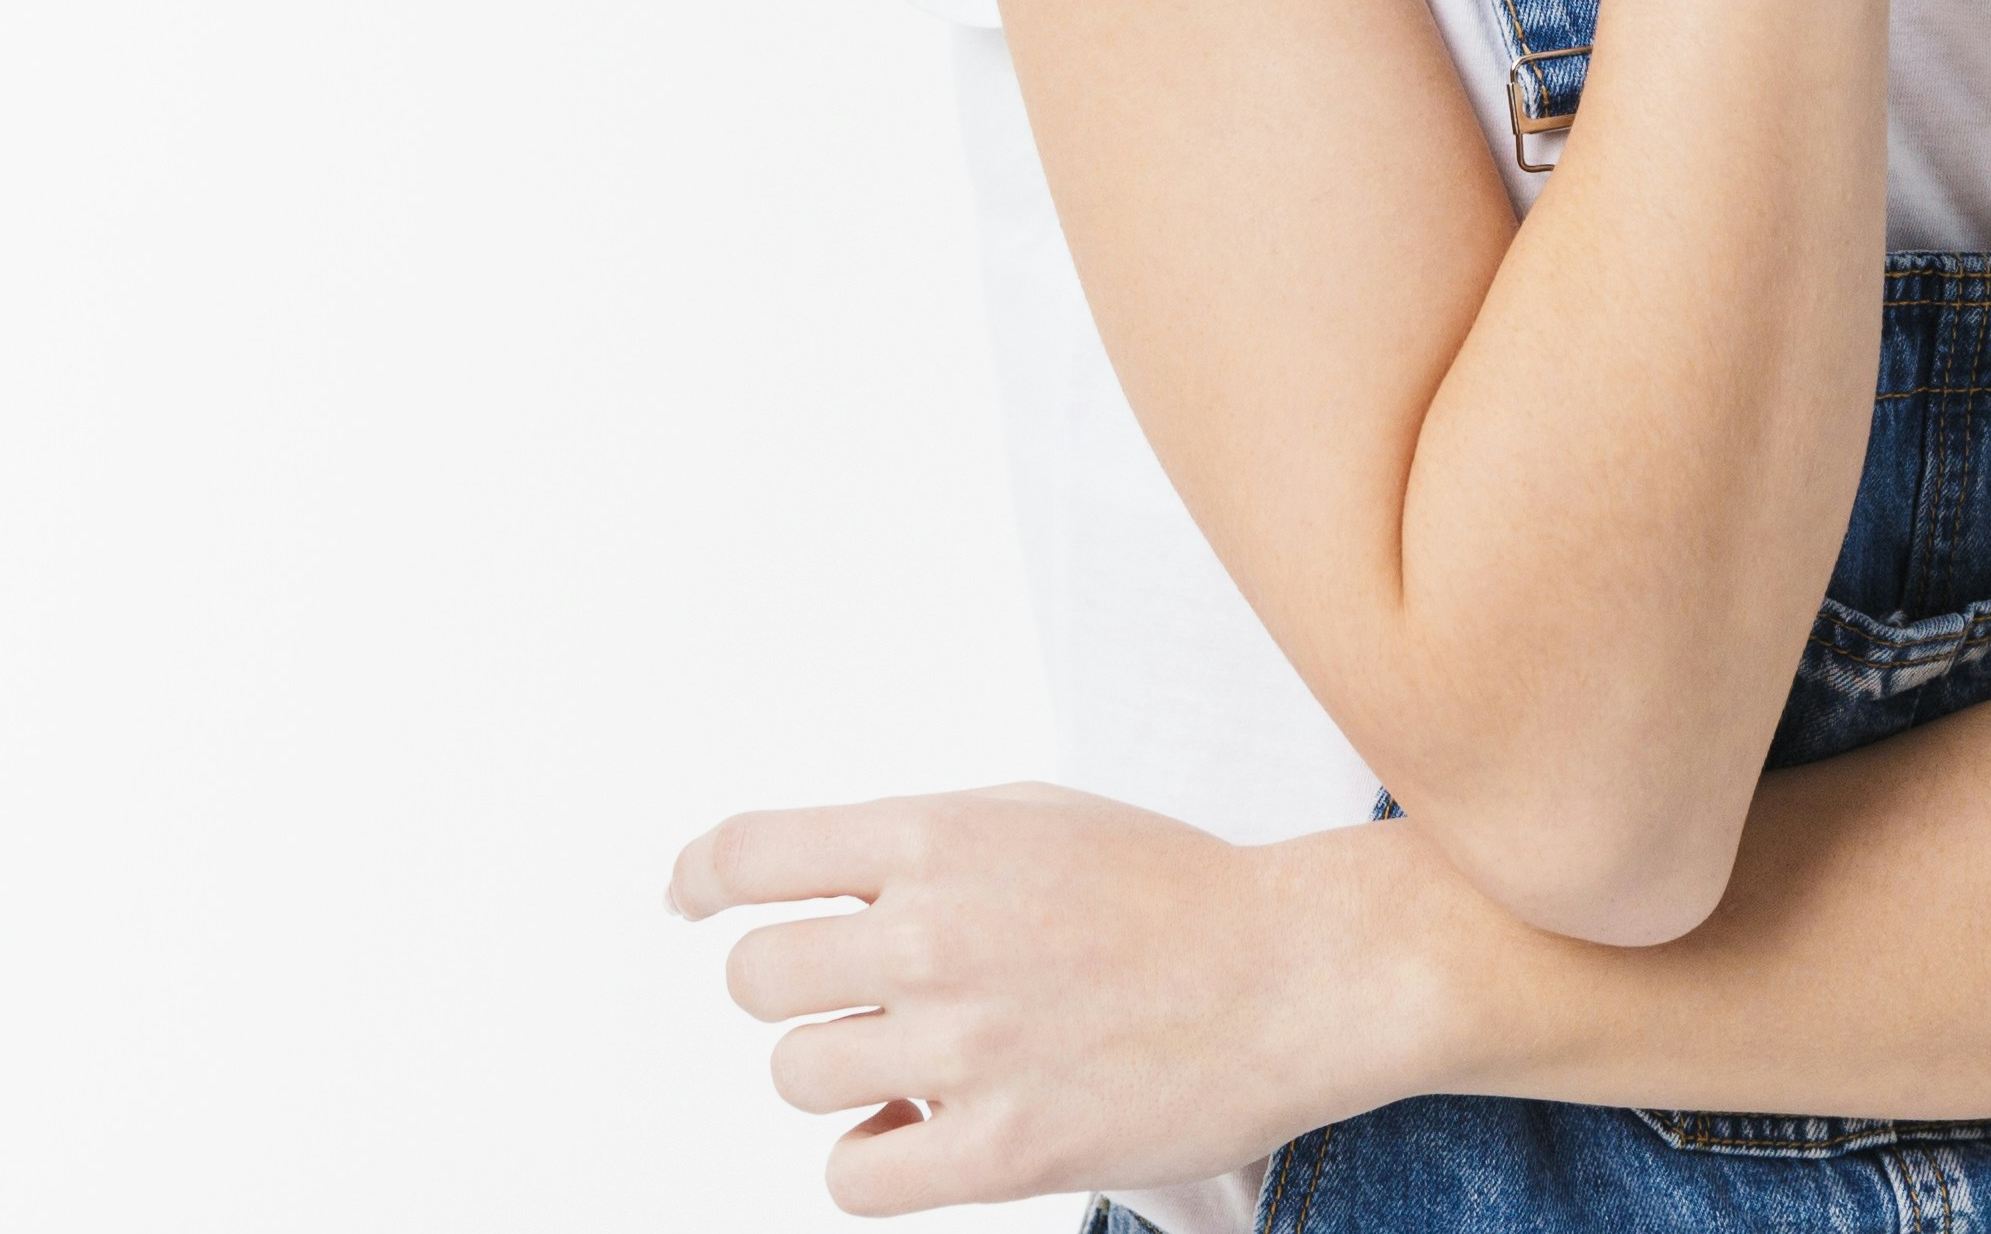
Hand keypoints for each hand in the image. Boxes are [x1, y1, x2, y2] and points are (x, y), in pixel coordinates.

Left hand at [669, 786, 1447, 1214]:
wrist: (1299, 973)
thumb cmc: (1168, 890)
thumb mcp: (1031, 815)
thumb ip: (914, 846)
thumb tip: (796, 891)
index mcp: (939, 838)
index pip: (748, 853)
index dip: (699, 878)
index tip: (691, 901)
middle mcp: (937, 936)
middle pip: (754, 977)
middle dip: (791, 988)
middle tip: (857, 997)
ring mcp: (967, 1047)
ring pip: (796, 1075)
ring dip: (841, 1071)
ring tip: (921, 1059)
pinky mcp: (1002, 1152)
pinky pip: (851, 1175)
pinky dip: (871, 1156)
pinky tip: (923, 1128)